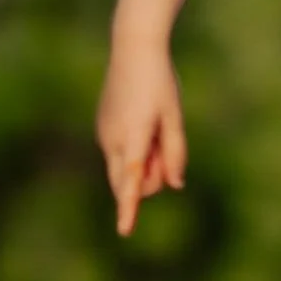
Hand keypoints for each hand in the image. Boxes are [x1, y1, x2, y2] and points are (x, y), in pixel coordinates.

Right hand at [96, 44, 187, 235]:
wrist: (133, 48)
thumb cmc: (160, 82)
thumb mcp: (175, 117)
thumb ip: (176, 153)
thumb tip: (175, 185)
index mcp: (132, 137)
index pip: (131, 182)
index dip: (129, 209)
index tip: (124, 231)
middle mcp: (112, 140)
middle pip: (128, 183)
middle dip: (148, 182)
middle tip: (164, 149)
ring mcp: (105, 134)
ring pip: (125, 170)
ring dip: (144, 164)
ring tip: (155, 130)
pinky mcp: (104, 128)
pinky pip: (121, 155)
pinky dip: (136, 153)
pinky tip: (145, 124)